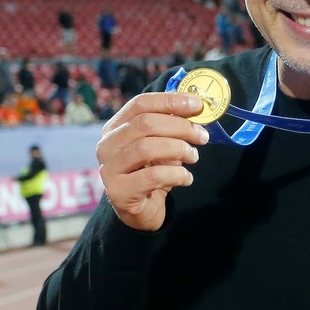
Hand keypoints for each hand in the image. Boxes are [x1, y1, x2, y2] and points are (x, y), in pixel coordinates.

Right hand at [96, 92, 208, 231]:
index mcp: (115, 127)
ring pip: (147, 148)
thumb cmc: (152, 171)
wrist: (142, 209)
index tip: (197, 104)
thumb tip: (195, 105)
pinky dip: (176, 174)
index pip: (140, 104)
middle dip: (180, 127)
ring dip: (179, 149)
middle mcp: (107, 145)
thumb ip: (172, 124)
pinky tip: (187, 178)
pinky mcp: (118, 192)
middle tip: (202, 136)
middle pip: (145, 124)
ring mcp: (109, 168)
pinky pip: (153, 176)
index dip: (170, 101)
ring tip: (194, 156)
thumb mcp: (162, 144)